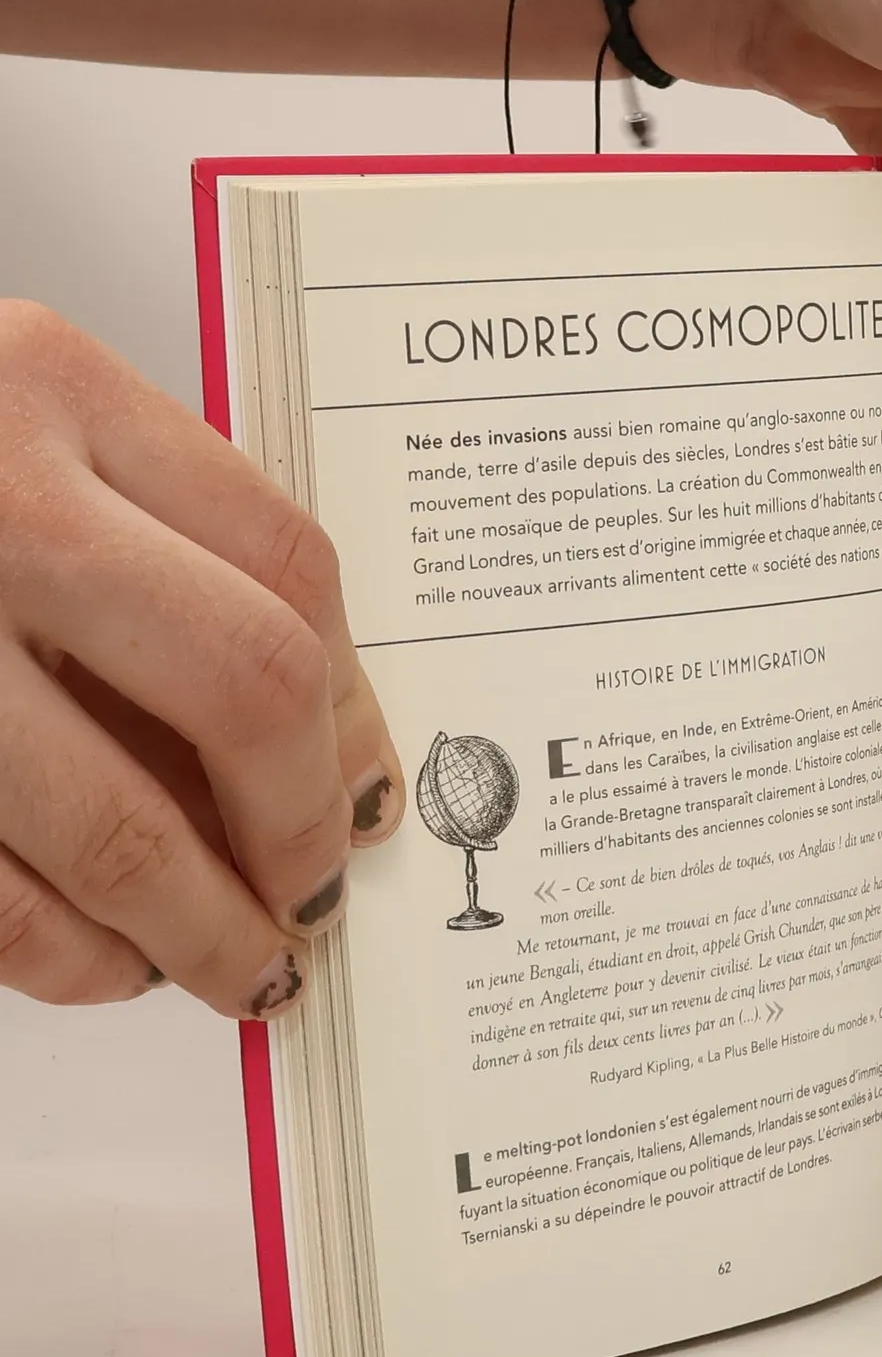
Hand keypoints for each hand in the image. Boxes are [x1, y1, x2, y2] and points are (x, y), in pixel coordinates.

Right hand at [0, 303, 403, 1017]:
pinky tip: (109, 968)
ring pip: (117, 829)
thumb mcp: (5, 427)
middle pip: (245, 690)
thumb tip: (314, 735)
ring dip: (203, 928)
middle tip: (317, 895)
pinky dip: (68, 954)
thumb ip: (142, 538)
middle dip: (302, 825)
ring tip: (244, 970)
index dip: (354, 702)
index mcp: (45, 387)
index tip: (370, 787)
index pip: (289, 563)